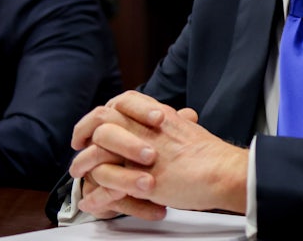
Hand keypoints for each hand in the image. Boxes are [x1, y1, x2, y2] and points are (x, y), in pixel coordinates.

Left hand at [70, 91, 248, 217]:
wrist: (224, 172)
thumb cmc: (212, 155)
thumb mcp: (188, 129)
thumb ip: (173, 124)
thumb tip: (174, 118)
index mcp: (158, 115)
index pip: (122, 101)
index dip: (105, 111)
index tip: (95, 125)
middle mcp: (147, 129)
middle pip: (102, 120)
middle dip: (84, 131)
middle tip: (78, 145)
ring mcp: (142, 154)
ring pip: (98, 151)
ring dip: (84, 164)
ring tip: (79, 175)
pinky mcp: (142, 180)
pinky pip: (108, 183)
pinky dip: (96, 194)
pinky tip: (91, 200)